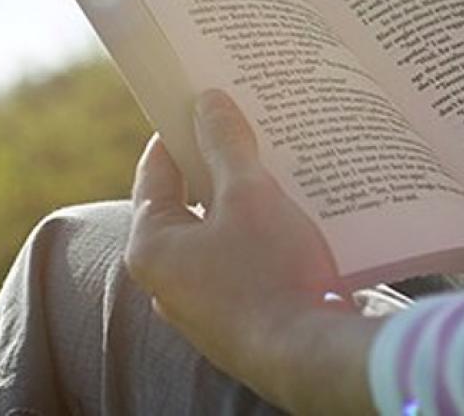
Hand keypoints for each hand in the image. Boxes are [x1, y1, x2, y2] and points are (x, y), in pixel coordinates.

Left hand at [126, 89, 377, 413]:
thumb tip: (208, 102)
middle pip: (183, 206)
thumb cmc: (272, 273)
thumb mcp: (249, 195)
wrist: (312, 360)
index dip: (176, 134)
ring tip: (269, 170)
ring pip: (212, 237)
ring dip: (235, 205)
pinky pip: (233, 266)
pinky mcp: (230, 322)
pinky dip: (251, 240)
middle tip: (240, 132)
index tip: (197, 106)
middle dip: (213, 168)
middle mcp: (164, 281)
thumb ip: (225, 145)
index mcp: (151, 247)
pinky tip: (285, 220)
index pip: (154, 173)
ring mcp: (197, 306)